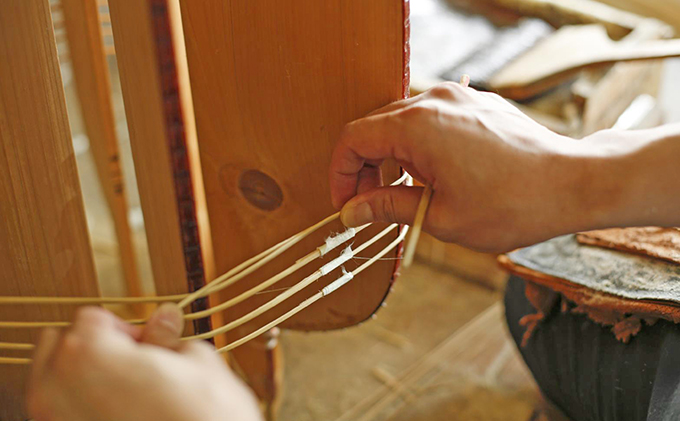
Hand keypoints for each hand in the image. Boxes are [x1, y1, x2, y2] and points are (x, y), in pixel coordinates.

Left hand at [27, 305, 261, 420]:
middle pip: (62, 347)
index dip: (124, 326)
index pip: (90, 318)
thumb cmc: (206, 420)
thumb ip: (168, 338)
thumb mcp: (197, 363)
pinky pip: (63, 414)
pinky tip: (120, 415)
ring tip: (128, 394)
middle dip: (97, 349)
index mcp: (89, 355)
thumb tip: (165, 319)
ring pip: (55, 384)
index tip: (146, 342)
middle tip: (137, 365)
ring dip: (85, 380)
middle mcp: (58, 389)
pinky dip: (84, 409)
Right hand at [329, 82, 679, 251]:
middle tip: (368, 204)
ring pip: (401, 122)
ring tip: (402, 192)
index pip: (354, 139)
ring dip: (390, 156)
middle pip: (374, 127)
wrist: (574, 184)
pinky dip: (417, 145)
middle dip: (363, 167)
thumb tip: (351, 211)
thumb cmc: (512, 204)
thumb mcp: (440, 216)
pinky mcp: (476, 104)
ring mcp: (458, 97)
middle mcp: (434, 101)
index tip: (347, 204)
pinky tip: (431, 175)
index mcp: (417, 126)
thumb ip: (387, 207)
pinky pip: (430, 118)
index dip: (341, 173)